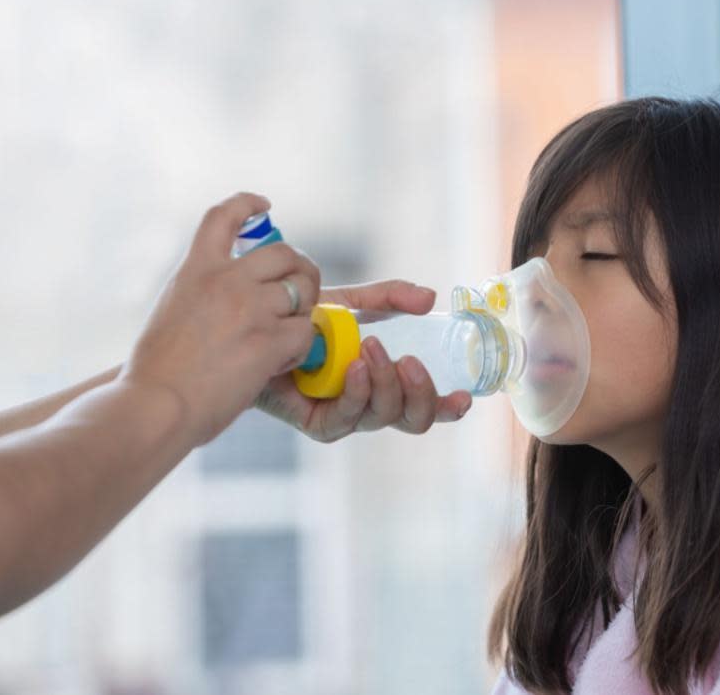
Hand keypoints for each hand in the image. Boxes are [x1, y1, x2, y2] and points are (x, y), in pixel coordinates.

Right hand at [118, 192, 320, 445]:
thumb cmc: (154, 374)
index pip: (223, 217)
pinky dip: (300, 347)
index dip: (247, 203)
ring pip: (303, 291)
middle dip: (300, 268)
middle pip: (284, 253)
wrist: (155, 406)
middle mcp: (227, 281)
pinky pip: (305, 332)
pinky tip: (284, 362)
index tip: (264, 204)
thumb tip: (220, 302)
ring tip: (291, 334)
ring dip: (305, 311)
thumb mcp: (170, 312)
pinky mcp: (269, 341)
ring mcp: (251, 309)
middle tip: (301, 288)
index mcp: (196, 270)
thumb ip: (200, 296)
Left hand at [254, 280, 473, 442]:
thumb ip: (389, 299)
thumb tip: (428, 296)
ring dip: (386, 382)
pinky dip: (357, 391)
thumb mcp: (351, 304)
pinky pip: (347, 419)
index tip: (464, 396)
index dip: (448, 406)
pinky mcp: (318, 424)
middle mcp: (370, 404)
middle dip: (420, 392)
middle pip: (413, 419)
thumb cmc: (303, 321)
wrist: (255, 328)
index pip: (425, 403)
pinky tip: (355, 367)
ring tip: (372, 348)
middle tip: (409, 359)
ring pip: (384, 416)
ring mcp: (346, 416)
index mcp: (385, 382)